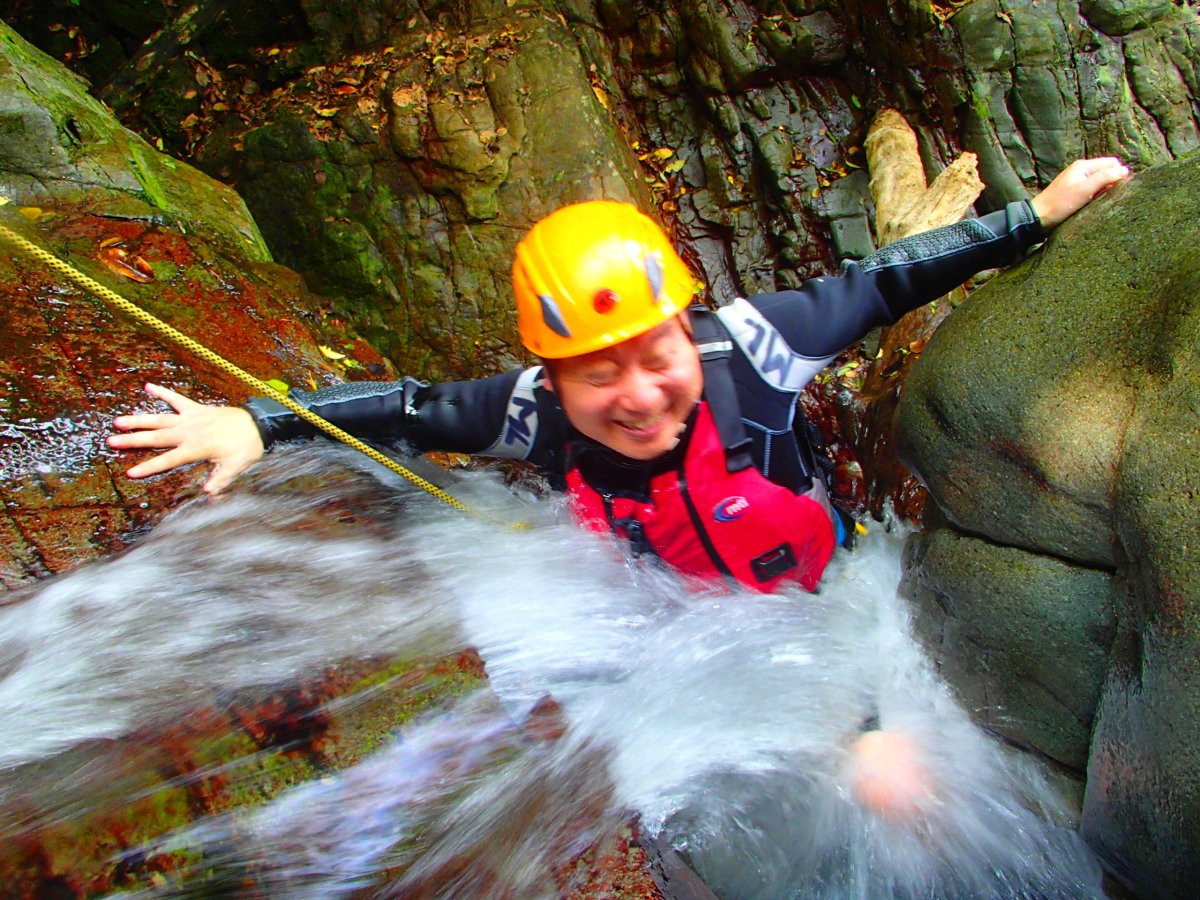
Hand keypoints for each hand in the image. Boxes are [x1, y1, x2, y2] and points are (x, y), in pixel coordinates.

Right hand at [108, 383, 264, 493]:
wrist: (258, 424)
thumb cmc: (247, 447)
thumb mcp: (235, 467)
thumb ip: (220, 480)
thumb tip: (208, 495)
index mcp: (195, 448)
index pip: (167, 460)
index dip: (149, 467)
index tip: (130, 472)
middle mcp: (189, 432)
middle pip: (156, 437)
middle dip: (133, 440)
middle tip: (111, 441)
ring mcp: (191, 418)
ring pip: (160, 418)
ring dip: (139, 419)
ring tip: (119, 420)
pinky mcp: (197, 408)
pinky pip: (177, 399)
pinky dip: (164, 393)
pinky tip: (149, 386)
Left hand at [1030, 157, 1128, 228]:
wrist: (1038, 217)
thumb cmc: (1060, 204)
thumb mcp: (1084, 189)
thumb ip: (1105, 177)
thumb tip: (1125, 171)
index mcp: (1084, 166)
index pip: (1112, 163)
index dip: (1118, 174)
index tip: (1114, 189)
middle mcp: (1081, 171)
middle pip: (1107, 172)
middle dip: (1111, 183)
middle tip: (1105, 197)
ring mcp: (1077, 182)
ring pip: (1100, 182)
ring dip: (1103, 191)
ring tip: (1097, 202)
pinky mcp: (1075, 193)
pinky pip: (1092, 191)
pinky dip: (1095, 197)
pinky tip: (1091, 205)